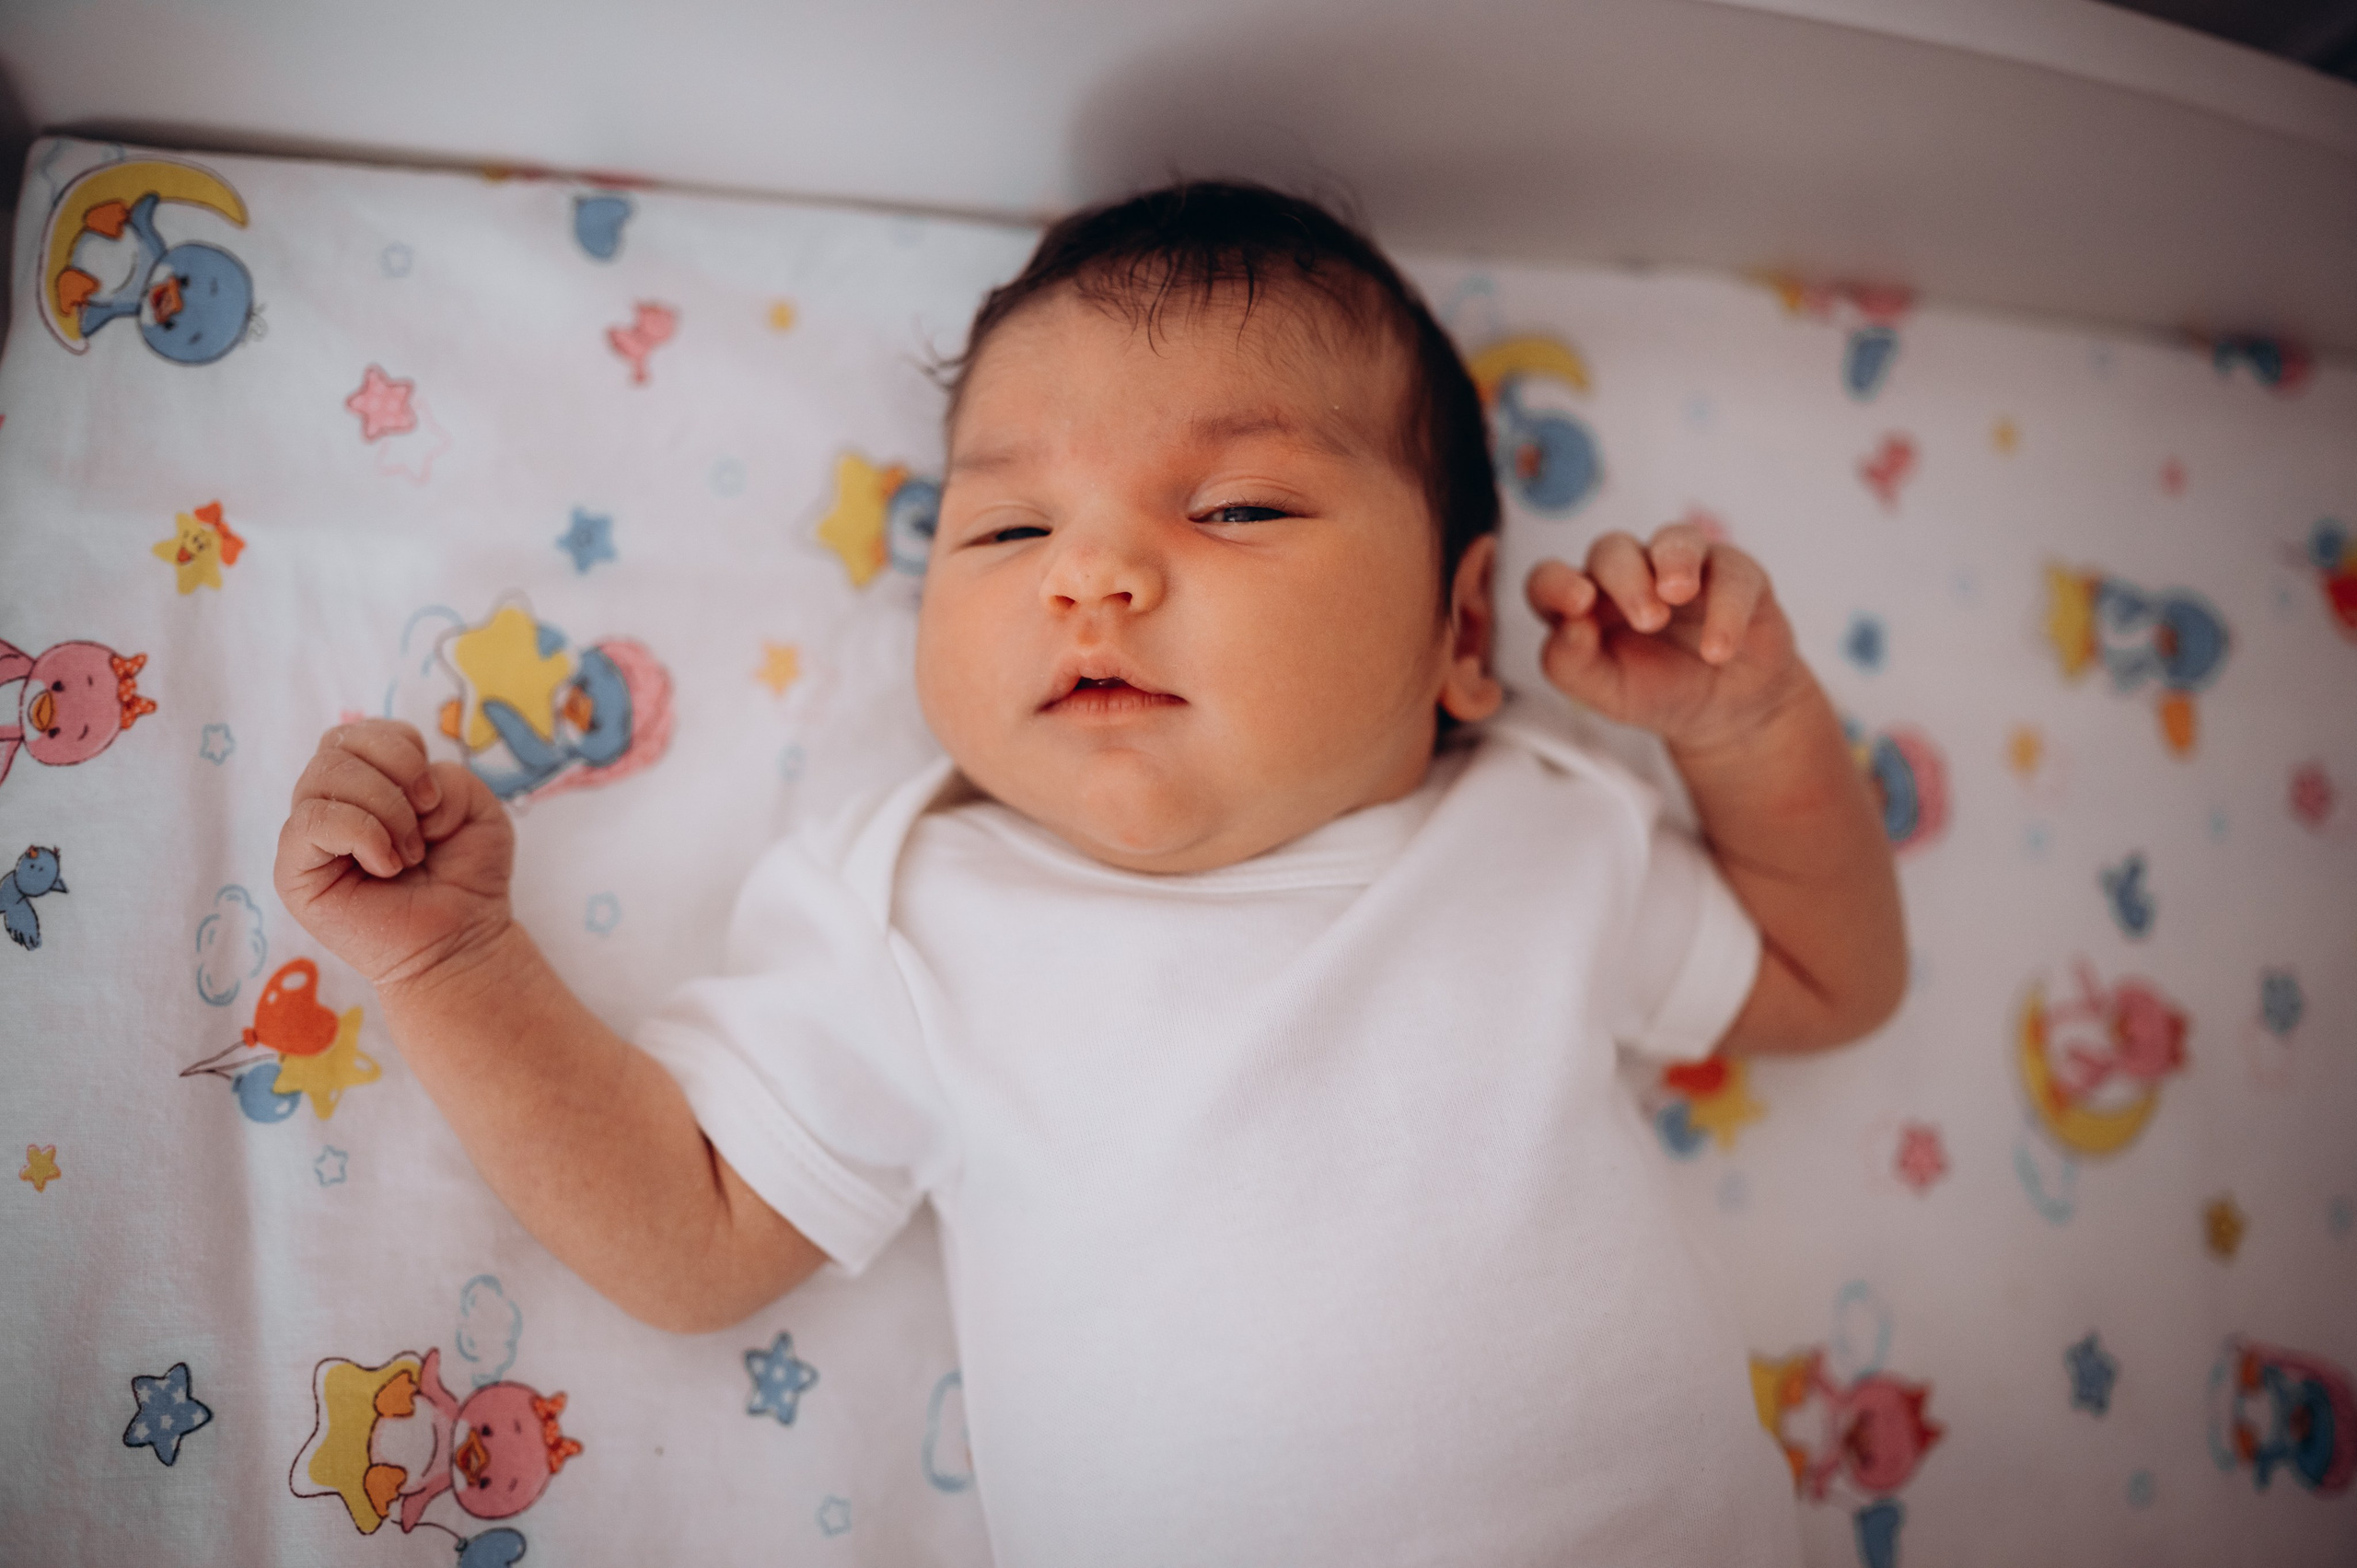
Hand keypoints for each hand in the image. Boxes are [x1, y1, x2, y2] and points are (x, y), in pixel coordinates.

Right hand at [273, 720, 515, 990]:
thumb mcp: (476, 808)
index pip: (362, 731)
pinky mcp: (294, 872)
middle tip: (426, 825)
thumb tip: (407, 793)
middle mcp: (331, 803)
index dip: (403, 749)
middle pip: (338, 743)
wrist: (462, 940)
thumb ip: (446, 778)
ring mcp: (308, 837)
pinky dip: (361, 832)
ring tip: (409, 853)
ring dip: (385, 808)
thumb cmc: (466, 875)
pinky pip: (308, 822)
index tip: (434, 797)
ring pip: (323, 774)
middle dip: (396, 773)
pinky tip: (387, 865)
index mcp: (366, 783)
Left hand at [1525, 521, 1806, 753]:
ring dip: (1675, 560)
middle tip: (1647, 620)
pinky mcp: (1735, 574)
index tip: (1576, 605)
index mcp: (1586, 600)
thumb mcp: (1606, 693)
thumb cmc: (1656, 692)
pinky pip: (1732, 573)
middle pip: (1612, 549)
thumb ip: (1570, 664)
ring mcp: (1683, 567)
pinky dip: (1726, 609)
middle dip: (1624, 577)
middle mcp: (1630, 573)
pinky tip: (1718, 649)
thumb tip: (1569, 628)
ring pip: (1675, 539)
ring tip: (1677, 594)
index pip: (1551, 577)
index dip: (1555, 583)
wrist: (1725, 713)